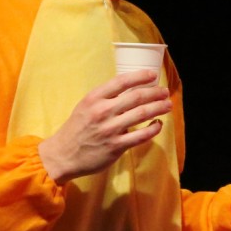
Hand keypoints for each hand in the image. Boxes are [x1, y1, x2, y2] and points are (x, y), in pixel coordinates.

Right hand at [38, 69, 173, 184]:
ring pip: (142, 114)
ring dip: (158, 108)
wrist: (62, 155)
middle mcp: (103, 111)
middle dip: (155, 93)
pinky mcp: (115, 147)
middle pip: (136, 97)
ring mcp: (110, 130)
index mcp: (94, 98)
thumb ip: (104, 99)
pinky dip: (153, 129)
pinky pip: (141, 136)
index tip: (153, 74)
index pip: (122, 81)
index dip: (141, 76)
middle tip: (165, 92)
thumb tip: (129, 90)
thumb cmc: (76, 129)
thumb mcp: (85, 107)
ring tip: (168, 105)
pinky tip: (158, 124)